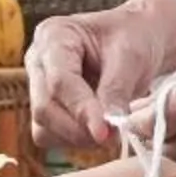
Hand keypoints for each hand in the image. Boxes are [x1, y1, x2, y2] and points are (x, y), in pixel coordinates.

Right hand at [25, 0, 175, 150]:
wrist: (137, 40)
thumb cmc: (134, 39)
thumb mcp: (132, 57)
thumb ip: (116, 90)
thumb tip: (106, 126)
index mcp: (54, 35)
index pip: (59, 81)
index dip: (81, 109)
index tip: (104, 132)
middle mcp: (38, 61)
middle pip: (44, 108)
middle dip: (79, 128)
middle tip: (115, 136)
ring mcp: (37, 86)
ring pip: (43, 128)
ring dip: (78, 138)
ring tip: (111, 131)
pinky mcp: (45, 108)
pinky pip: (50, 136)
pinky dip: (75, 140)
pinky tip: (99, 130)